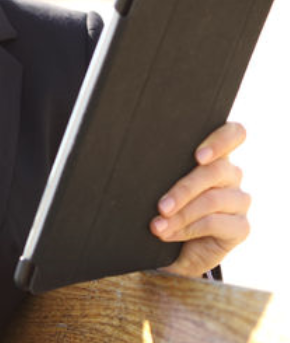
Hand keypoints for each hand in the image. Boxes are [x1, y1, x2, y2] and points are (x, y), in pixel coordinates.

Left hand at [150, 121, 249, 275]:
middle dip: (184, 189)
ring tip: (157, 226)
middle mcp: (231, 174)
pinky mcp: (241, 226)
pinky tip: (168, 233)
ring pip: (212, 199)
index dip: (221, 141)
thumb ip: (162, 162)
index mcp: (215, 154)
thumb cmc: (163, 200)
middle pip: (216, 171)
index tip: (198, 156)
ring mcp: (239, 200)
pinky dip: (187, 229)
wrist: (174, 242)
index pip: (234, 134)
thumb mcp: (162, 178)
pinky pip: (214, 223)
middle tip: (160, 207)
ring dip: (181, 214)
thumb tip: (135, 150)